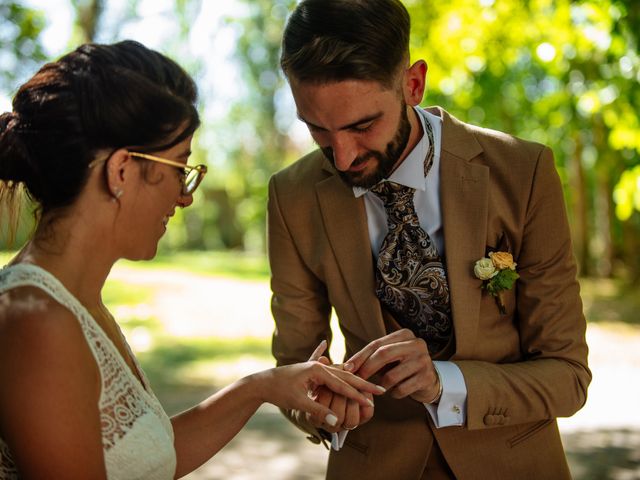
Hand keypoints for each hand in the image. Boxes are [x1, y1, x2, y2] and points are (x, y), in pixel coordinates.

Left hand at [259, 354, 382, 427]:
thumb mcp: (299, 402)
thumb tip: (335, 422)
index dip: (358, 394)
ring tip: (370, 387)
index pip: (343, 384)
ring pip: (340, 375)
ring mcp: (315, 367)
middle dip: (363, 384)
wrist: (262, 383)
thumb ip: (318, 410)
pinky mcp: (312, 372)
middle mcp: (319, 366)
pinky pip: (333, 375)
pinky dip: (342, 377)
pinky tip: (341, 364)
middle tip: (381, 391)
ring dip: (355, 381)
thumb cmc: (278, 391)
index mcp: (318, 370)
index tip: (372, 401)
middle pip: (346, 376)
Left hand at [344, 329, 440, 403]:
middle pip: (383, 354)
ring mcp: (423, 360)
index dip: (360, 356)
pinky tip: (395, 392)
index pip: (377, 344)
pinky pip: (401, 389)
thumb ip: (371, 358)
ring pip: (391, 375)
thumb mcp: (388, 358)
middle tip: (356, 380)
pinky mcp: (427, 377)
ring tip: (381, 387)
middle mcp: (416, 344)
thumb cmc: (402, 367)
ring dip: (381, 385)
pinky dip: (393, 393)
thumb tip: (345, 366)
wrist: (430, 381)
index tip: (347, 368)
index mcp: (404, 334)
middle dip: (367, 368)